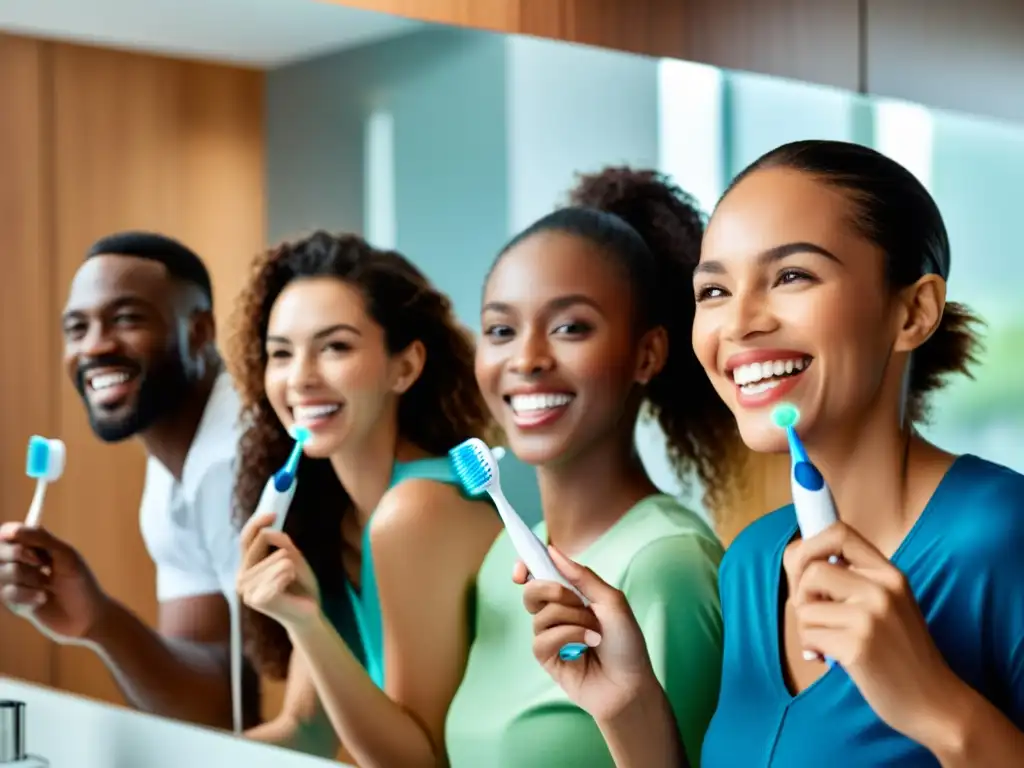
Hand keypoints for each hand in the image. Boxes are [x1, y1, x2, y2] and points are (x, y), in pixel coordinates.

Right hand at [0, 522, 106, 638]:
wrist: (87, 616)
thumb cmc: (80, 581)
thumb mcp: (65, 555)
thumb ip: (41, 538)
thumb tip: (11, 531)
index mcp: (33, 547)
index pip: (7, 533)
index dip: (8, 533)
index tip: (13, 536)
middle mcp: (20, 564)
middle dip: (17, 554)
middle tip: (41, 563)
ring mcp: (15, 584)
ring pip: (3, 572)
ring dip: (29, 576)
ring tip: (47, 583)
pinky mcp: (14, 603)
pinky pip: (8, 593)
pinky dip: (28, 594)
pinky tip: (43, 598)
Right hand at [237, 513, 321, 630]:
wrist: (307, 613)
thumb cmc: (299, 586)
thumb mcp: (294, 558)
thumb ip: (281, 543)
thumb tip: (269, 531)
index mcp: (246, 567)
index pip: (245, 539)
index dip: (257, 523)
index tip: (274, 514)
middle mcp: (242, 578)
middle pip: (262, 544)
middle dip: (285, 553)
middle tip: (292, 571)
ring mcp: (247, 591)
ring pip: (278, 558)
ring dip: (291, 567)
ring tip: (290, 582)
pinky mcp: (259, 599)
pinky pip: (282, 572)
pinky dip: (291, 575)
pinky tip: (290, 588)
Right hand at [513, 545, 657, 721]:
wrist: (630, 684)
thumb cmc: (626, 643)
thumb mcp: (611, 601)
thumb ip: (582, 576)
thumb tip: (553, 551)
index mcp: (572, 596)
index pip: (539, 575)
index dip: (526, 566)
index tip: (522, 568)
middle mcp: (558, 614)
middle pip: (531, 592)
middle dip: (550, 590)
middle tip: (573, 599)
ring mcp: (551, 636)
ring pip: (541, 616)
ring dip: (572, 620)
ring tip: (594, 633)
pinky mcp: (547, 659)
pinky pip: (542, 639)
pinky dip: (568, 637)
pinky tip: (587, 647)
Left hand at [787, 522, 959, 742]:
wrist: (935, 701)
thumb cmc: (901, 652)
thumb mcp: (888, 603)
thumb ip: (852, 579)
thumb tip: (796, 558)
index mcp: (889, 574)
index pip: (838, 532)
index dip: (808, 546)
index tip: (803, 569)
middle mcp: (882, 589)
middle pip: (811, 569)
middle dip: (799, 593)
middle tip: (811, 614)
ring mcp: (870, 617)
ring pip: (804, 606)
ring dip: (806, 627)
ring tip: (827, 641)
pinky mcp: (858, 646)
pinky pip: (809, 634)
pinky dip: (812, 647)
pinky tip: (830, 657)